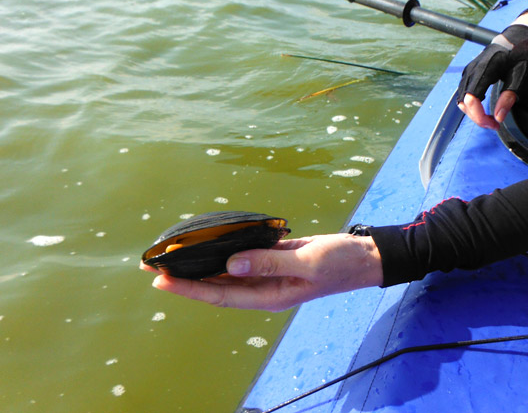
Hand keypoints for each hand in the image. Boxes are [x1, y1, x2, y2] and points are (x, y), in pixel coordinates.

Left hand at [140, 233, 383, 311]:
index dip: (190, 289)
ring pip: (227, 270)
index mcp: (270, 295)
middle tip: (153, 265)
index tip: (162, 280)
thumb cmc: (341, 263)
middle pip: (217, 284)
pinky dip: (225, 249)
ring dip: (202, 263)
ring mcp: (269, 272)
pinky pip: (243, 255)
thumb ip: (269, 263)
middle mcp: (264, 287)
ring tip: (173, 254)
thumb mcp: (307, 262)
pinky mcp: (276, 257)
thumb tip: (230, 264)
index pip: (221, 294)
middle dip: (186, 277)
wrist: (364, 256)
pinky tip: (209, 242)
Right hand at [457, 24, 527, 129]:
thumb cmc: (521, 54)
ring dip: (474, 113)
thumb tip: (498, 118)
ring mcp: (469, 71)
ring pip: (462, 100)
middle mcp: (472, 70)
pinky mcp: (470, 73)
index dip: (479, 116)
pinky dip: (472, 105)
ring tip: (491, 118)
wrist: (517, 36)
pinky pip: (465, 94)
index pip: (471, 99)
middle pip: (464, 102)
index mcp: (485, 69)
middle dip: (477, 117)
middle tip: (494, 124)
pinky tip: (486, 109)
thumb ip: (509, 97)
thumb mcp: (520, 76)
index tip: (494, 124)